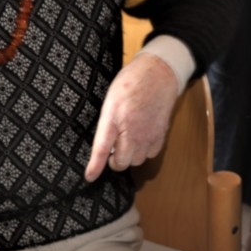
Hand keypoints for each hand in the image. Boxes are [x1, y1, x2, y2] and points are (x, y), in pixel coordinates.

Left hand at [85, 53, 179, 181]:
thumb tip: (105, 143)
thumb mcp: (111, 98)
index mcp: (113, 116)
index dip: (95, 166)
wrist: (159, 73)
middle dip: (114, 160)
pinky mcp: (161, 134)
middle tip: (112, 151)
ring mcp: (148, 134)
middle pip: (121, 161)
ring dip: (130, 156)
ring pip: (136, 161)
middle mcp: (131, 129)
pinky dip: (144, 152)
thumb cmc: (131, 82)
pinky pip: (150, 155)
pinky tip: (141, 139)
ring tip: (127, 142)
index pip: (102, 147)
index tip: (89, 177)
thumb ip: (107, 121)